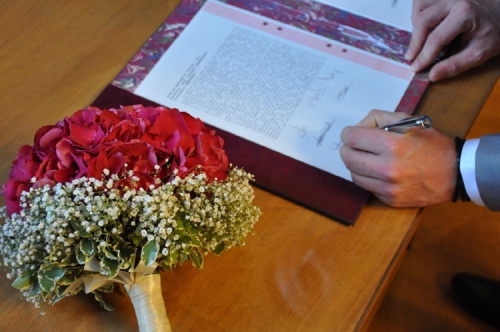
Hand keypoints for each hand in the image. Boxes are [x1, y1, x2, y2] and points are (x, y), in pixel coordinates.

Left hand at [340, 110, 456, 206]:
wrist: (455, 174)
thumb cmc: (432, 145)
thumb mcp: (411, 122)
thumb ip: (381, 118)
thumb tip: (358, 127)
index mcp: (393, 146)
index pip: (352, 138)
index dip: (348, 133)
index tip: (352, 132)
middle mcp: (388, 169)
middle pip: (348, 158)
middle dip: (348, 148)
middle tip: (355, 145)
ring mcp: (388, 187)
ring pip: (353, 174)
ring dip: (356, 163)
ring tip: (368, 157)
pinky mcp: (389, 199)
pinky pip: (366, 186)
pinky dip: (367, 177)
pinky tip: (377, 170)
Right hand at [406, 0, 499, 81]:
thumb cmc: (492, 32)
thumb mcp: (480, 52)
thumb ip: (456, 65)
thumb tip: (433, 75)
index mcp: (464, 14)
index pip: (436, 38)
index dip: (424, 56)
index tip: (416, 68)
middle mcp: (453, 1)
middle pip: (423, 21)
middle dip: (414, 43)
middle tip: (411, 59)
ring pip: (419, 10)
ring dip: (415, 28)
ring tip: (419, 42)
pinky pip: (421, 3)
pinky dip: (418, 15)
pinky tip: (424, 27)